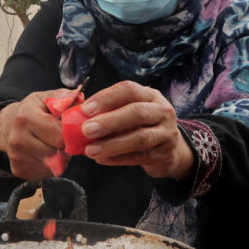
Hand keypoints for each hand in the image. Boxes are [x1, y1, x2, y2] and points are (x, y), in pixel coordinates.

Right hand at [0, 90, 69, 180]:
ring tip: (54, 145)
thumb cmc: (31, 111)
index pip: (59, 135)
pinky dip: (50, 166)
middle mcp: (19, 139)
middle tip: (64, 139)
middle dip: (65, 147)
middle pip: (57, 153)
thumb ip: (63, 97)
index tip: (72, 130)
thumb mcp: (44, 98)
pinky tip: (46, 155)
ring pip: (54, 165)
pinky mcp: (19, 170)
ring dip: (59, 158)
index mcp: (26, 118)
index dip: (71, 134)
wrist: (7, 126)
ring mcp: (17, 157)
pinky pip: (46, 173)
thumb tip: (79, 98)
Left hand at [77, 81, 194, 179]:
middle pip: (137, 113)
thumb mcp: (130, 111)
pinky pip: (139, 157)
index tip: (86, 109)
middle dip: (109, 121)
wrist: (169, 151)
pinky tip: (101, 159)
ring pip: (140, 138)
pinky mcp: (163, 155)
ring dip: (112, 144)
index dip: (106, 98)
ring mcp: (166, 134)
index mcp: (150, 95)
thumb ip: (110, 110)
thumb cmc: (141, 126)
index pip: (129, 90)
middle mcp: (162, 111)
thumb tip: (79, 114)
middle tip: (87, 129)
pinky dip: (117, 159)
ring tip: (91, 149)